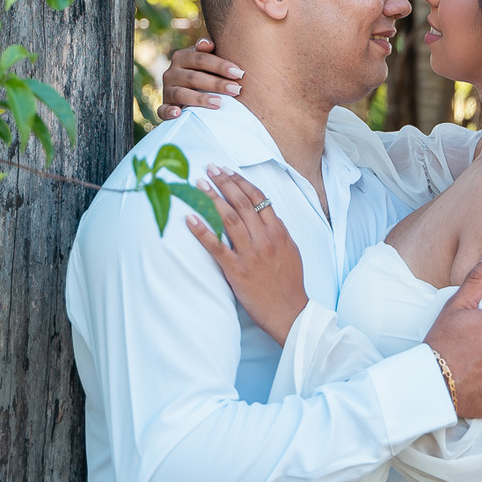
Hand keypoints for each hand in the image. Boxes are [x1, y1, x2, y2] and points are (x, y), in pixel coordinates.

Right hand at [158, 37, 243, 117]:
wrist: (187, 89)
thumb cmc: (203, 71)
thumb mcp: (205, 59)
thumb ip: (209, 50)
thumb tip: (208, 44)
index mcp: (181, 57)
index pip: (201, 59)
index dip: (220, 66)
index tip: (239, 73)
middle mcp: (171, 72)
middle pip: (194, 77)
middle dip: (217, 84)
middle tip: (236, 90)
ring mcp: (167, 90)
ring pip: (181, 94)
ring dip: (200, 99)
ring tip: (219, 103)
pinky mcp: (165, 106)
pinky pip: (163, 110)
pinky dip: (169, 112)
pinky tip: (179, 113)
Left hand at [186, 167, 306, 345]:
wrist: (290, 312)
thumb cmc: (290, 282)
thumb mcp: (291, 249)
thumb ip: (278, 230)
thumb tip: (266, 215)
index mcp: (278, 231)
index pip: (258, 198)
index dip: (240, 182)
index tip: (227, 170)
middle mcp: (264, 238)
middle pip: (241, 203)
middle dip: (224, 182)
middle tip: (209, 169)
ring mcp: (250, 254)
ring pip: (228, 219)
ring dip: (212, 199)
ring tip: (199, 184)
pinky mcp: (236, 271)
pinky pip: (216, 246)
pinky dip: (202, 230)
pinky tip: (190, 218)